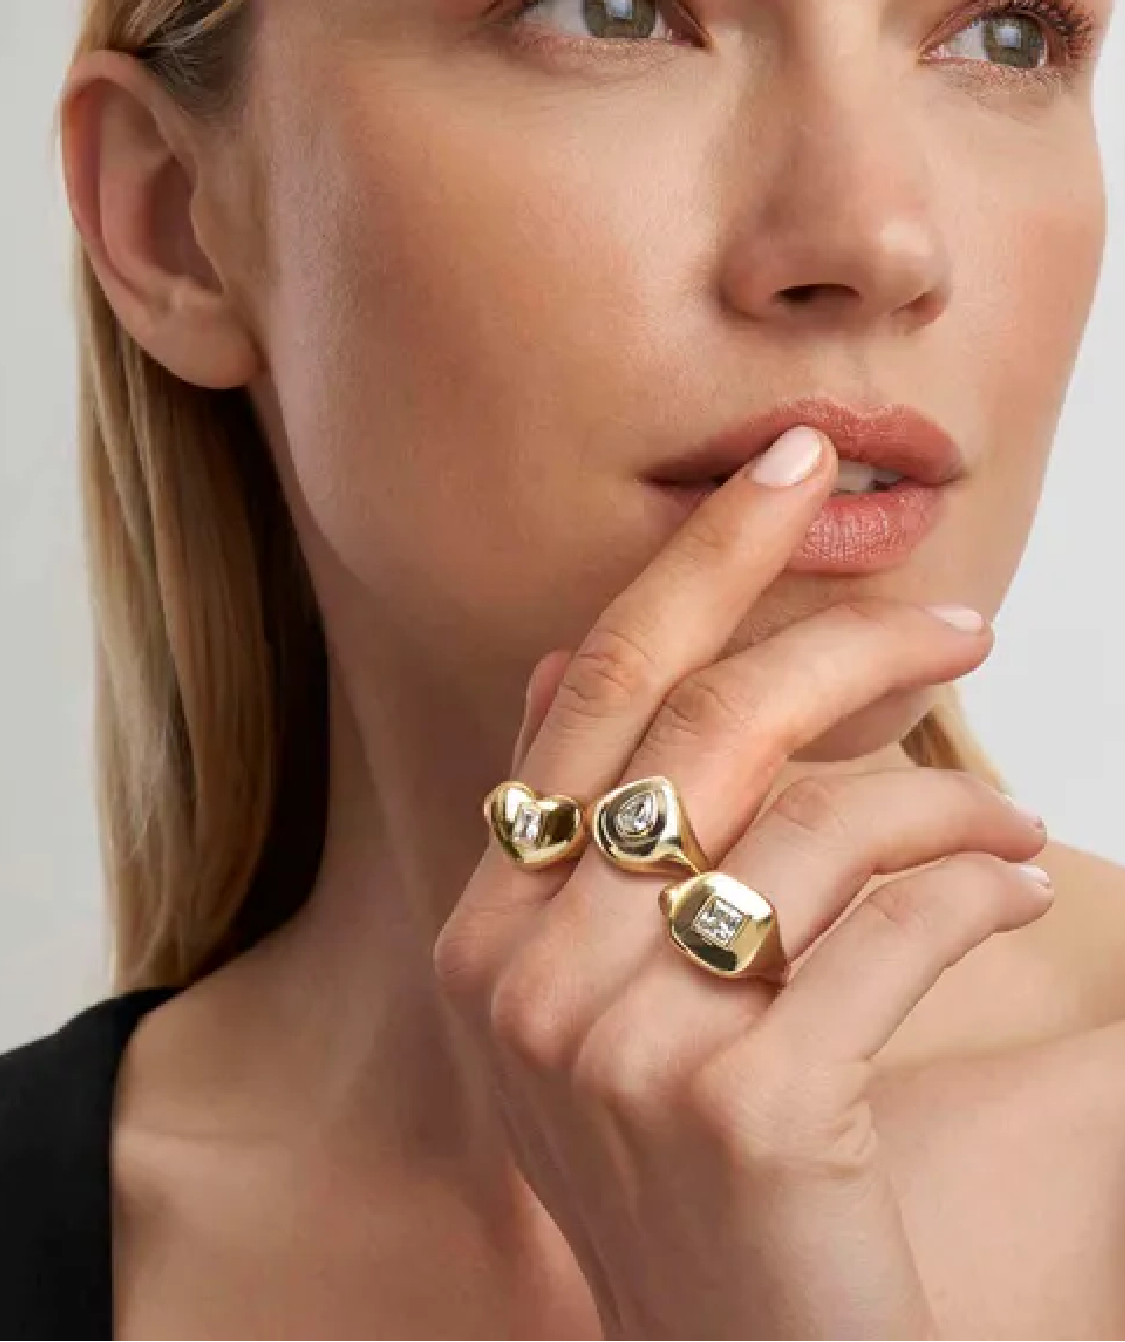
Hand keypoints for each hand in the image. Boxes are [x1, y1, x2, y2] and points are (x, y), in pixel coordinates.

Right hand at [433, 428, 1051, 1340]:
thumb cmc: (681, 1161)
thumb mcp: (587, 997)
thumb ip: (567, 828)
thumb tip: (560, 658)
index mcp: (490, 928)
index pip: (599, 687)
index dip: (702, 560)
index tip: (790, 463)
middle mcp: (527, 975)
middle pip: (708, 724)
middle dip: (846, 642)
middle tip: (957, 623)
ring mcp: (621, 1046)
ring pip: (814, 821)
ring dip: (944, 798)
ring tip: (1011, 817)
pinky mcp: (742, 1109)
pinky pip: (887, 932)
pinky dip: (974, 893)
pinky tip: (1013, 890)